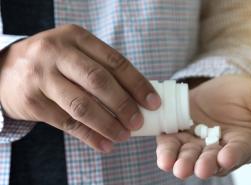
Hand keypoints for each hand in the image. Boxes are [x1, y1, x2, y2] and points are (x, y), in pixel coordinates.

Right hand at [0, 24, 160, 151]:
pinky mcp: (32, 101)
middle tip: (139, 122)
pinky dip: (89, 136)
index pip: (114, 61)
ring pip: (82, 105)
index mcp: (75, 37)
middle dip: (124, 105)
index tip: (152, 102)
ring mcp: (41, 77)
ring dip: (108, 124)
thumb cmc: (52, 61)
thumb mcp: (74, 53)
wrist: (6, 69)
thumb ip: (101, 69)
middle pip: (99, 81)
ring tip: (124, 135)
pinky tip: (104, 144)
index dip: (137, 83)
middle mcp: (57, 53)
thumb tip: (136, 97)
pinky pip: (67, 123)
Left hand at [156, 75, 250, 179]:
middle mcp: (218, 148)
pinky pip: (172, 146)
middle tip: (198, 169)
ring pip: (189, 156)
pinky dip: (167, 152)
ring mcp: (196, 143)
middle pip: (211, 160)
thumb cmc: (240, 93)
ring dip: (183, 162)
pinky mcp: (178, 135)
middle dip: (204, 164)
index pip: (238, 152)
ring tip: (176, 167)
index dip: (233, 155)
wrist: (214, 87)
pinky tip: (163, 157)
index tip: (226, 158)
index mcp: (241, 142)